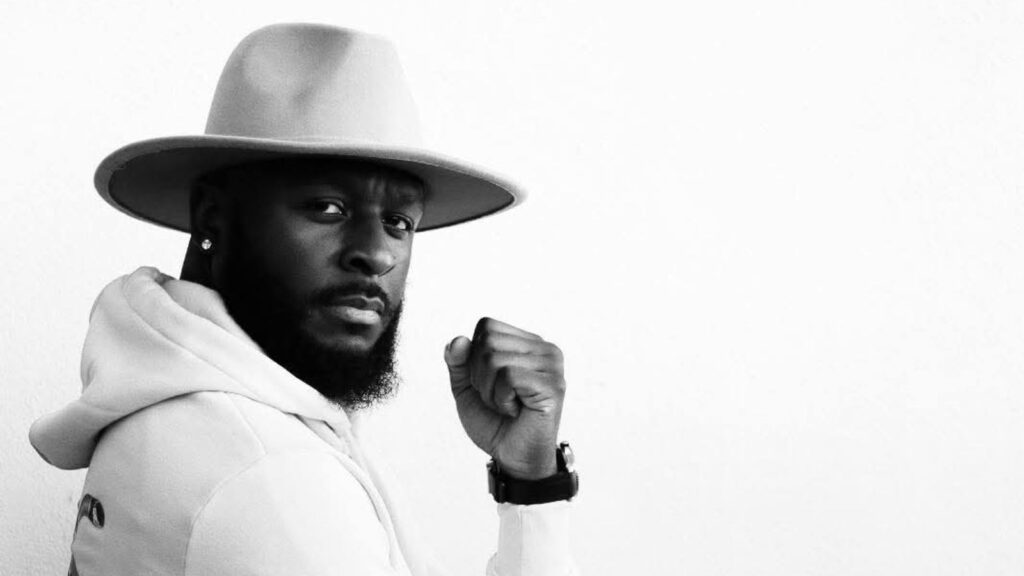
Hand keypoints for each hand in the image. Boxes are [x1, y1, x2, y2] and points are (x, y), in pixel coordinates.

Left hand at [445, 318, 565, 479]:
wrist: (513, 458)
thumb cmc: (495, 422)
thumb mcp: (467, 388)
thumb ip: (458, 362)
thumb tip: (459, 339)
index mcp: (528, 343)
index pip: (487, 326)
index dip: (474, 358)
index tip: (490, 383)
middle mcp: (545, 349)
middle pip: (488, 341)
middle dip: (480, 376)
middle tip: (499, 398)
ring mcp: (552, 366)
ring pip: (494, 359)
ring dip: (490, 391)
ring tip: (507, 406)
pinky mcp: (552, 386)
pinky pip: (508, 377)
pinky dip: (501, 399)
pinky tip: (516, 411)